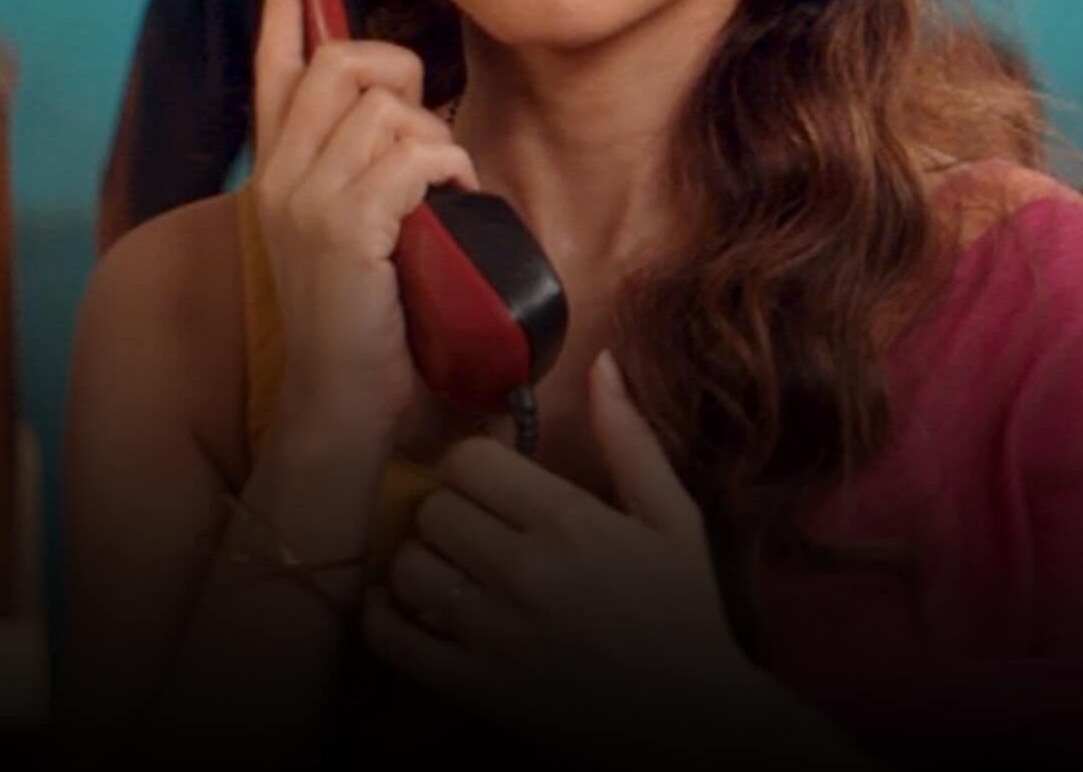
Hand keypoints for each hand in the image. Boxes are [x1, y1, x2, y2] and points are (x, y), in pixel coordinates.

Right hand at [252, 0, 478, 453]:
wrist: (336, 402)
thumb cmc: (362, 319)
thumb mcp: (347, 227)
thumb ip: (357, 168)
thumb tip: (403, 115)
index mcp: (277, 168)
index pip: (274, 61)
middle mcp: (280, 173)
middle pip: (342, 62)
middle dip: (401, 73)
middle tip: (426, 126)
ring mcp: (306, 197)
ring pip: (388, 108)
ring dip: (437, 140)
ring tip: (443, 192)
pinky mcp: (343, 227)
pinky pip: (415, 154)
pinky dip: (450, 171)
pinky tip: (452, 206)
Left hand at [363, 351, 766, 759]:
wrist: (697, 721)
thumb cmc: (687, 613)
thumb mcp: (673, 517)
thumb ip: (629, 437)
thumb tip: (602, 362)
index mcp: (569, 520)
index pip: (468, 460)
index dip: (473, 466)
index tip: (491, 484)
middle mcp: (524, 571)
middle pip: (432, 509)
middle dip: (448, 513)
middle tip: (473, 530)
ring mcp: (494, 633)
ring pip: (408, 567)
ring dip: (421, 565)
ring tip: (450, 571)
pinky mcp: (475, 687)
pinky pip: (392, 639)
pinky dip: (385, 619)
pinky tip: (407, 609)